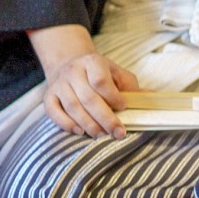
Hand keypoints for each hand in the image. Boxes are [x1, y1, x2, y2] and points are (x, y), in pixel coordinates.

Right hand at [29, 24, 136, 138]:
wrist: (69, 65)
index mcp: (92, 62)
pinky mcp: (48, 96)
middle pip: (88, 98)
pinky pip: (53, 112)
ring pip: (72, 107)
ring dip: (88, 124)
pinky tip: (80, 132)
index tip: (123, 107)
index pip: (100, 80)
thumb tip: (150, 96)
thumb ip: (131, 86)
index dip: (112, 96)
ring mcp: (59, 84)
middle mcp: (73, 71)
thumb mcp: (116, 73)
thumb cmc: (99, 73)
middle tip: (117, 133)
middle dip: (104, 118)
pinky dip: (66, 124)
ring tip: (101, 135)